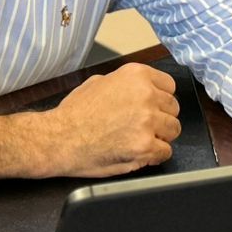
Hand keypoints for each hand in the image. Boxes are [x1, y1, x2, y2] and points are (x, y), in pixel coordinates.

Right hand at [43, 62, 181, 177]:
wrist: (58, 138)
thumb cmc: (74, 113)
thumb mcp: (100, 82)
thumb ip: (126, 84)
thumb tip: (141, 90)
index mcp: (136, 76)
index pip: (169, 86)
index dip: (161, 99)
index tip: (155, 107)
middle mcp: (145, 95)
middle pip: (173, 109)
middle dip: (161, 118)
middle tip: (143, 127)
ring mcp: (147, 121)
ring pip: (173, 130)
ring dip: (160, 137)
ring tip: (140, 140)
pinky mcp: (144, 146)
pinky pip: (165, 152)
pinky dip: (154, 156)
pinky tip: (139, 153)